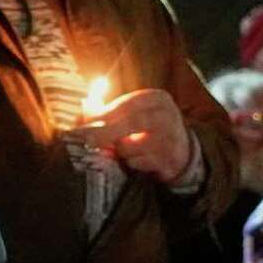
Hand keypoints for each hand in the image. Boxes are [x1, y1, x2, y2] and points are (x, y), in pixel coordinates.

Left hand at [65, 88, 193, 181]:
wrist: (179, 152)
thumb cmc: (146, 128)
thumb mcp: (132, 112)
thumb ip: (107, 109)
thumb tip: (82, 111)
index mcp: (156, 99)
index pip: (127, 104)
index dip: (103, 114)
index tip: (84, 123)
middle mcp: (167, 116)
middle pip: (132, 122)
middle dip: (105, 132)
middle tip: (87, 140)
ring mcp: (170, 139)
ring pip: (131, 146)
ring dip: (119, 150)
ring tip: (123, 148)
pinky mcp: (168, 161)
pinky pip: (137, 163)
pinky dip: (130, 162)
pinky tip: (136, 159)